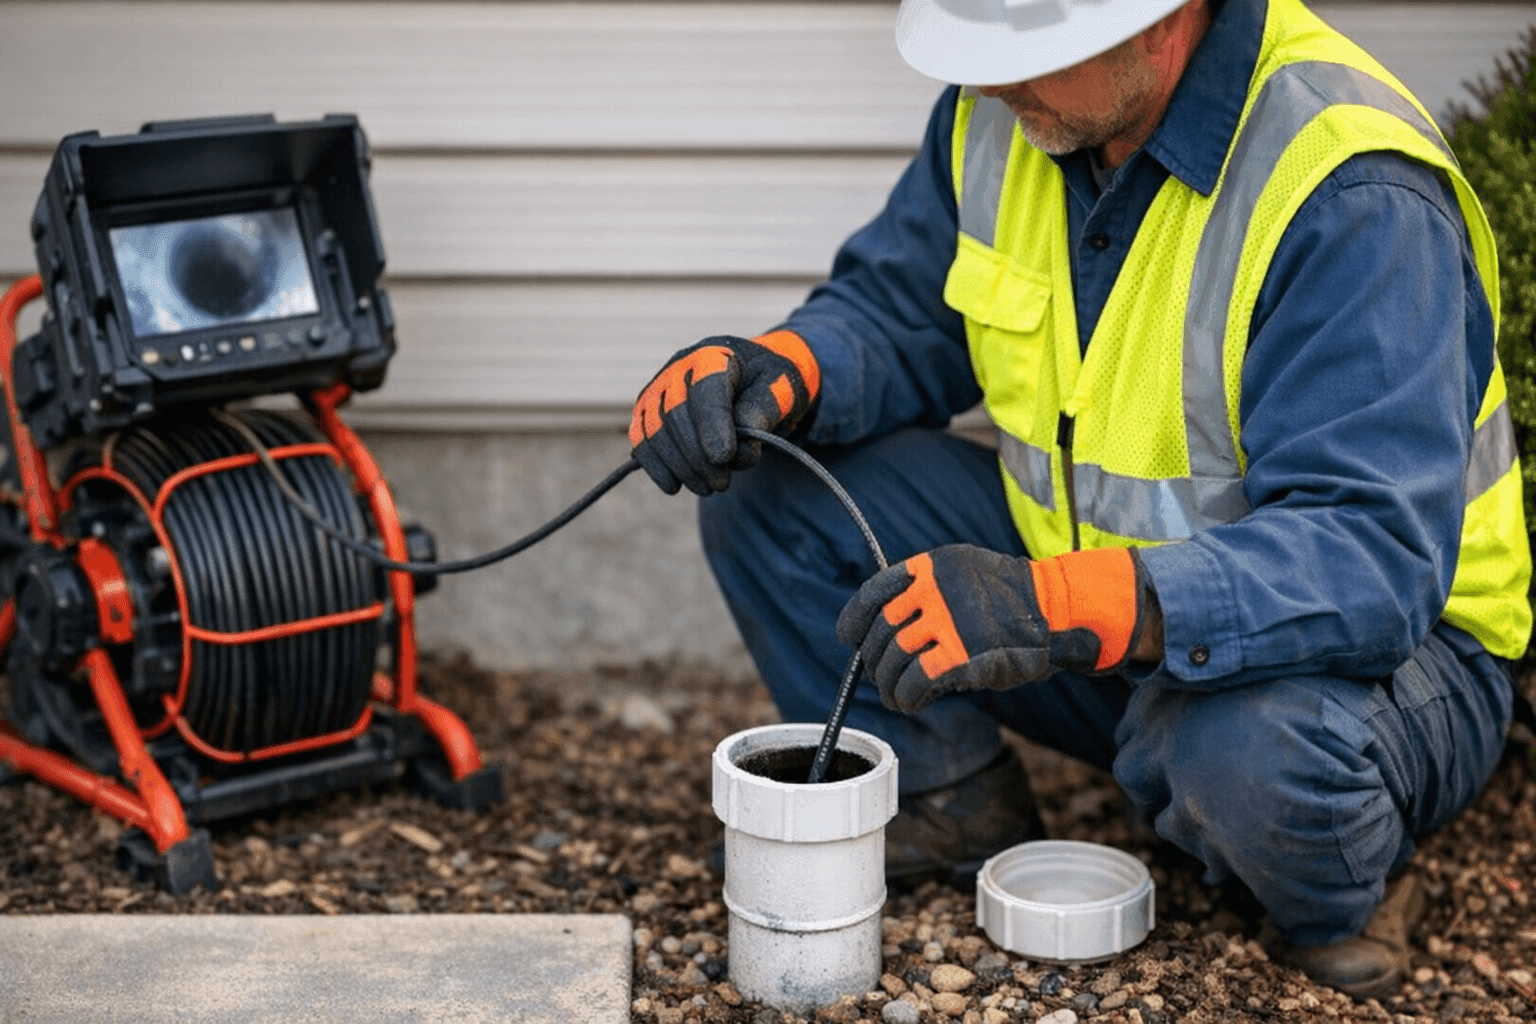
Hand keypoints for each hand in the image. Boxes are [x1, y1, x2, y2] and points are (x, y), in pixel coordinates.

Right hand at [628, 331, 819, 494]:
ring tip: (707, 487)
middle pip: (677, 414)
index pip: (706, 390)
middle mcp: (679, 367)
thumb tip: (742, 445)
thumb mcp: (779, 389)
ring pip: (656, 431)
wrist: (750, 382)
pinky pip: (641, 440)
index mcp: (715, 355)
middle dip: (698, 456)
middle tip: (722, 483)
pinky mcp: (646, 412)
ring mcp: (658, 389)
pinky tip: (674, 485)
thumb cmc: (766, 385)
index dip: (712, 426)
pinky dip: (656, 466)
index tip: (724, 458)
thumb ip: (764, 410)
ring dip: (681, 466)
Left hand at [835, 545, 1151, 712]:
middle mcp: (935, 591)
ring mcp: (947, 623)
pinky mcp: (960, 658)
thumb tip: (884, 631)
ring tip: (895, 695)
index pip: (876, 591)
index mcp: (933, 566)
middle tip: (881, 676)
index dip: (856, 618)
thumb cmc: (1013, 603)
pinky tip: (909, 703)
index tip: (849, 636)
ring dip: (888, 684)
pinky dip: (906, 697)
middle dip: (875, 659)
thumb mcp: (965, 579)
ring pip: (893, 660)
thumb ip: (926, 595)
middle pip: (882, 631)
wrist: (1059, 614)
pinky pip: (914, 683)